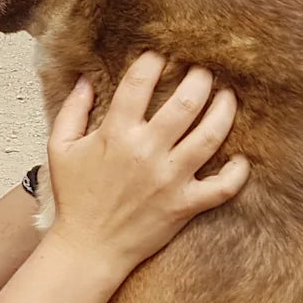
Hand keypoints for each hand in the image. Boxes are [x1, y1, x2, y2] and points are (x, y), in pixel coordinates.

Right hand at [43, 52, 245, 276]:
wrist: (89, 248)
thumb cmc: (75, 198)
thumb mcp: (60, 148)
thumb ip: (73, 110)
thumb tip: (87, 79)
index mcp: (116, 134)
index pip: (138, 84)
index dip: (152, 62)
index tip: (160, 54)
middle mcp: (147, 152)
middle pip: (185, 103)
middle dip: (199, 79)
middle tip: (204, 70)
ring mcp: (170, 179)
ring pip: (209, 137)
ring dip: (224, 111)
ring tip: (228, 96)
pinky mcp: (185, 205)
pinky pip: (222, 187)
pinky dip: (237, 173)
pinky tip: (242, 158)